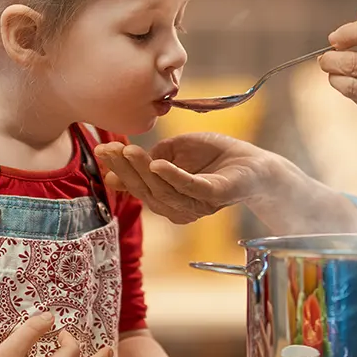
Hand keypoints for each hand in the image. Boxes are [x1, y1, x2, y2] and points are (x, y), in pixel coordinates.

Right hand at [95, 135, 275, 223]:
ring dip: (143, 170)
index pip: (137, 186)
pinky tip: (157, 164)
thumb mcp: (175, 151)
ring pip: (162, 191)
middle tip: (109, 149)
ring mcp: (196, 204)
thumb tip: (115, 168)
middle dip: (125, 169)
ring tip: (129, 150)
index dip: (118, 169)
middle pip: (145, 191)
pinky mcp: (214, 195)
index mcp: (166, 198)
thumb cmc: (215, 156)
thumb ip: (150, 160)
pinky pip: (189, 188)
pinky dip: (172, 176)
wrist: (255, 163)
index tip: (102, 149)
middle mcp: (178, 207)